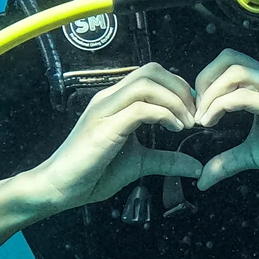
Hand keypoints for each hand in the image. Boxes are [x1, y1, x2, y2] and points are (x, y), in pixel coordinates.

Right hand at [25, 64, 201, 212]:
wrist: (61, 188)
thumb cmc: (95, 173)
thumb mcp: (140, 163)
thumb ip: (167, 160)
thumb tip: (196, 166)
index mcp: (117, 100)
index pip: (152, 74)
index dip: (179, 88)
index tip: (193, 112)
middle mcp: (109, 97)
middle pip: (152, 70)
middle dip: (181, 88)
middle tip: (194, 115)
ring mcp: (104, 109)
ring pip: (146, 83)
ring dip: (174, 100)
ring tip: (186, 123)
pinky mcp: (103, 127)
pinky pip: (139, 108)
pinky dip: (163, 114)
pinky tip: (174, 129)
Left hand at [192, 50, 258, 191]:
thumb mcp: (253, 155)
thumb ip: (227, 160)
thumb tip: (202, 179)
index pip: (228, 64)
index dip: (206, 82)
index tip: (198, 112)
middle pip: (228, 57)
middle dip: (204, 80)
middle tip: (197, 110)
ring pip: (234, 70)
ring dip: (210, 94)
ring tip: (203, 119)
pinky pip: (244, 95)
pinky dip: (221, 106)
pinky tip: (212, 123)